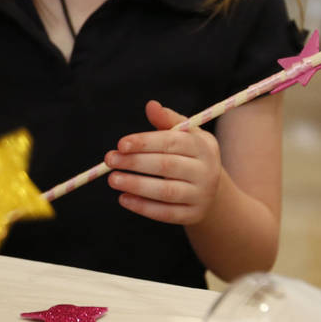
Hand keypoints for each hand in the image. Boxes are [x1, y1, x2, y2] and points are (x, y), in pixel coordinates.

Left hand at [104, 99, 221, 224]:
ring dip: (136, 186)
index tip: (121, 144)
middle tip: (110, 160)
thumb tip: (151, 105)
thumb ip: (167, 121)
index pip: (173, 142)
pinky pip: (166, 213)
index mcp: (204, 147)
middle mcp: (207, 171)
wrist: (210, 191)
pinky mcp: (193, 215)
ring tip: (112, 179)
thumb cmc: (189, 156)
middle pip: (168, 166)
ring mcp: (201, 195)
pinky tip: (123, 199)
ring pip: (166, 191)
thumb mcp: (185, 136)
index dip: (145, 142)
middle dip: (135, 163)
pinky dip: (143, 207)